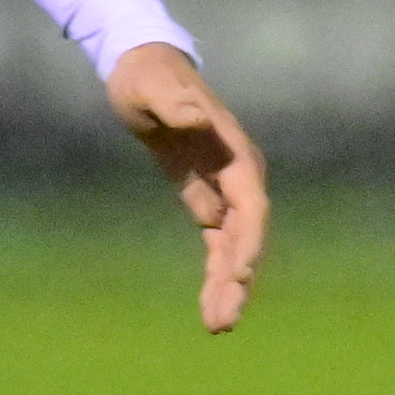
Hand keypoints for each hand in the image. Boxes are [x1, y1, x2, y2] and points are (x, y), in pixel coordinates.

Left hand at [108, 44, 270, 332]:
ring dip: (228, 286)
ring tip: (217, 327)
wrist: (144, 68)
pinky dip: (215, 273)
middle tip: (225, 320)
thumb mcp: (152, 86)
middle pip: (247, 236)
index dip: (248, 241)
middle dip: (238, 279)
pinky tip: (210, 306)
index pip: (251, 205)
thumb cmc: (147, 76)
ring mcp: (224, 190)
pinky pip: (217, 244)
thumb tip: (194, 117)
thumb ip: (174, 103)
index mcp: (233, 152)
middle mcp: (237, 175)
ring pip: (233, 248)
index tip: (238, 274)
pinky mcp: (205, 198)